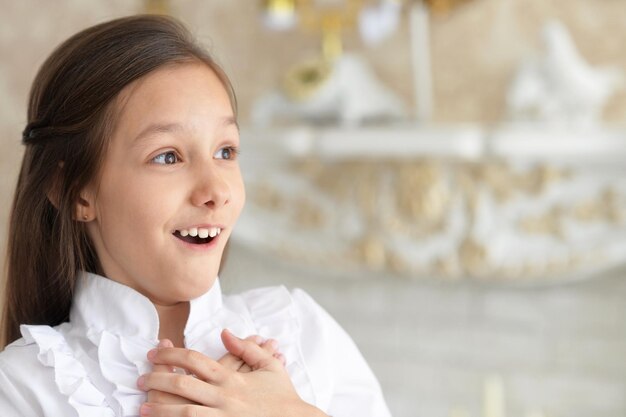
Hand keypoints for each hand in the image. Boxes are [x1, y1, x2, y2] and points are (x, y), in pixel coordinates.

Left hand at [138, 329, 323, 416]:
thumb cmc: (282, 395)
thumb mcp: (269, 366)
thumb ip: (246, 347)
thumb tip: (224, 332)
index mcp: (232, 378)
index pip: (194, 361)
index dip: (171, 354)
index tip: (155, 352)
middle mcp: (224, 398)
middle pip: (183, 385)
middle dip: (157, 380)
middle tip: (139, 379)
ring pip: (183, 413)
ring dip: (160, 410)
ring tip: (142, 407)